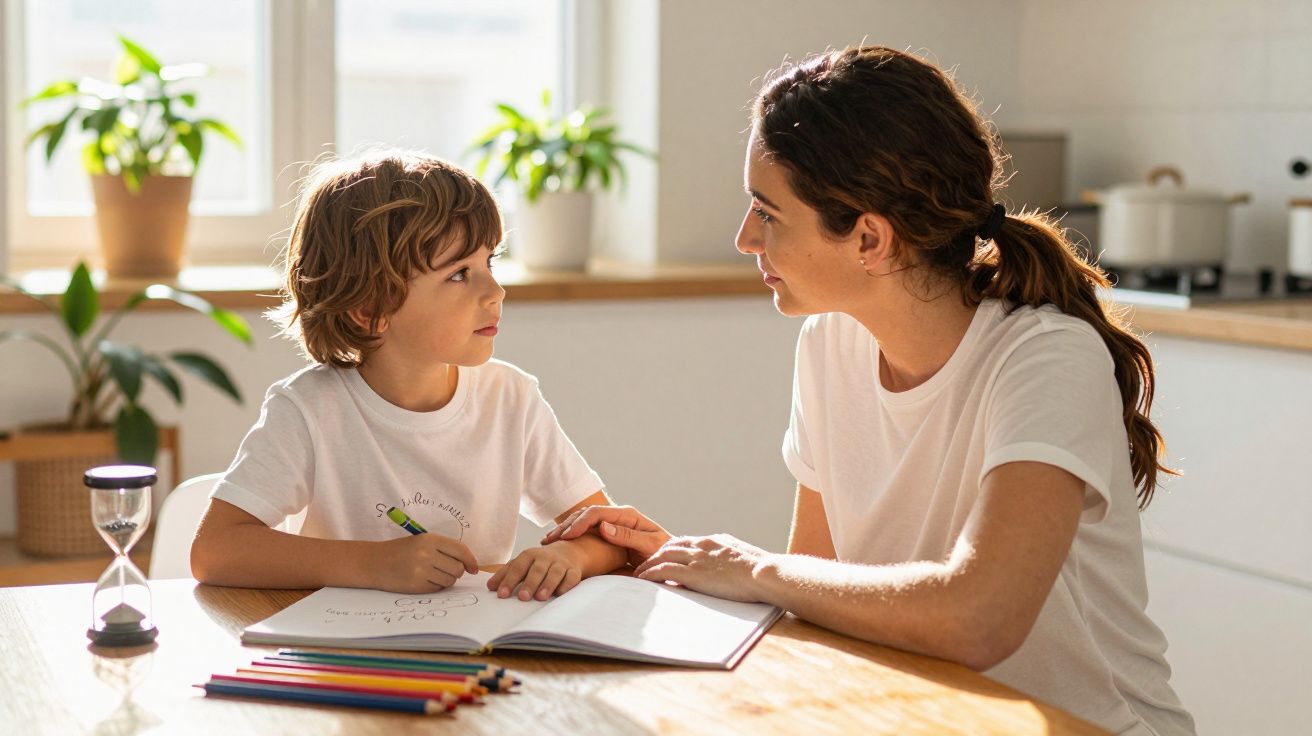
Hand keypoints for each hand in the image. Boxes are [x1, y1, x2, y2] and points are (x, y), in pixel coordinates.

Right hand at [372, 534, 478, 593]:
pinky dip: (435, 586)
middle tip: (445, 569)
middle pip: (457, 568)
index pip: (460, 550)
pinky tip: (424, 580)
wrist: (375, 562)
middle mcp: (426, 554)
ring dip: (446, 580)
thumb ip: (445, 549)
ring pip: (450, 580)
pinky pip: (437, 589)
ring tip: (433, 573)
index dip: (471, 560)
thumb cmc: (402, 550)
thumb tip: (470, 566)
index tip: (474, 568)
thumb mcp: (423, 541)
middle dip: (456, 571)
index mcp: (430, 539)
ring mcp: (420, 571)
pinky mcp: (416, 585)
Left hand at [487, 544, 584, 600]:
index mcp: (530, 555)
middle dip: (530, 583)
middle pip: (537, 569)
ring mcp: (561, 564)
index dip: (509, 580)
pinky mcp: (574, 571)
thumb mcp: (522, 564)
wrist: (568, 552)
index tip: (501, 594)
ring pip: (555, 573)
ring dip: (547, 584)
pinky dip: (566, 585)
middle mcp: (546, 557)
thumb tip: (490, 587)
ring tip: (540, 597)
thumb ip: (506, 574)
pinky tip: (560, 594)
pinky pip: (571, 578)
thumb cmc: (539, 562)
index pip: (518, 567)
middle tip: (522, 597)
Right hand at [540, 505, 670, 565]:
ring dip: (565, 530)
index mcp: (628, 515)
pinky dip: (570, 536)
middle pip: (586, 514)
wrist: (670, 559)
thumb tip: (603, 527)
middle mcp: (618, 516)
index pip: (597, 513)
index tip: (567, 536)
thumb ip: (628, 537)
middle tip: (551, 540)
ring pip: (582, 521)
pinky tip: (558, 544)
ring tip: (548, 541)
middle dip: (567, 526)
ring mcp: (611, 524)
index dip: (580, 523)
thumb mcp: (650, 545)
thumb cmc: (664, 553)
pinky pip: (585, 531)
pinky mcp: (607, 534)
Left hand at [633, 534, 771, 602]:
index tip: (664, 556)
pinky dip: (650, 574)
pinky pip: (663, 570)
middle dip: (655, 553)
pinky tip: (642, 579)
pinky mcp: (693, 573)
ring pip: (662, 556)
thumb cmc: (761, 571)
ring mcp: (697, 558)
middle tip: (645, 563)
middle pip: (670, 545)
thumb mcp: (743, 558)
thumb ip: (730, 558)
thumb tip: (728, 566)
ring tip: (639, 572)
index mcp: (715, 541)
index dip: (672, 549)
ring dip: (648, 564)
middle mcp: (702, 545)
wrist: (765, 573)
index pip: (687, 541)